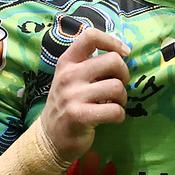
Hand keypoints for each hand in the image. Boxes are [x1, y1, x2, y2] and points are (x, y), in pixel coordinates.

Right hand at [40, 28, 129, 160]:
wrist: (50, 138)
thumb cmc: (68, 104)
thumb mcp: (71, 78)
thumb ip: (90, 65)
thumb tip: (122, 54)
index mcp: (67, 62)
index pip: (90, 36)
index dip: (112, 41)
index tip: (123, 53)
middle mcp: (68, 75)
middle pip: (113, 61)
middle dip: (124, 74)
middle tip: (118, 86)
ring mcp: (72, 96)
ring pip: (117, 87)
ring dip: (123, 98)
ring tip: (114, 103)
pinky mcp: (79, 116)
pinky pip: (115, 110)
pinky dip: (120, 115)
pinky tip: (112, 117)